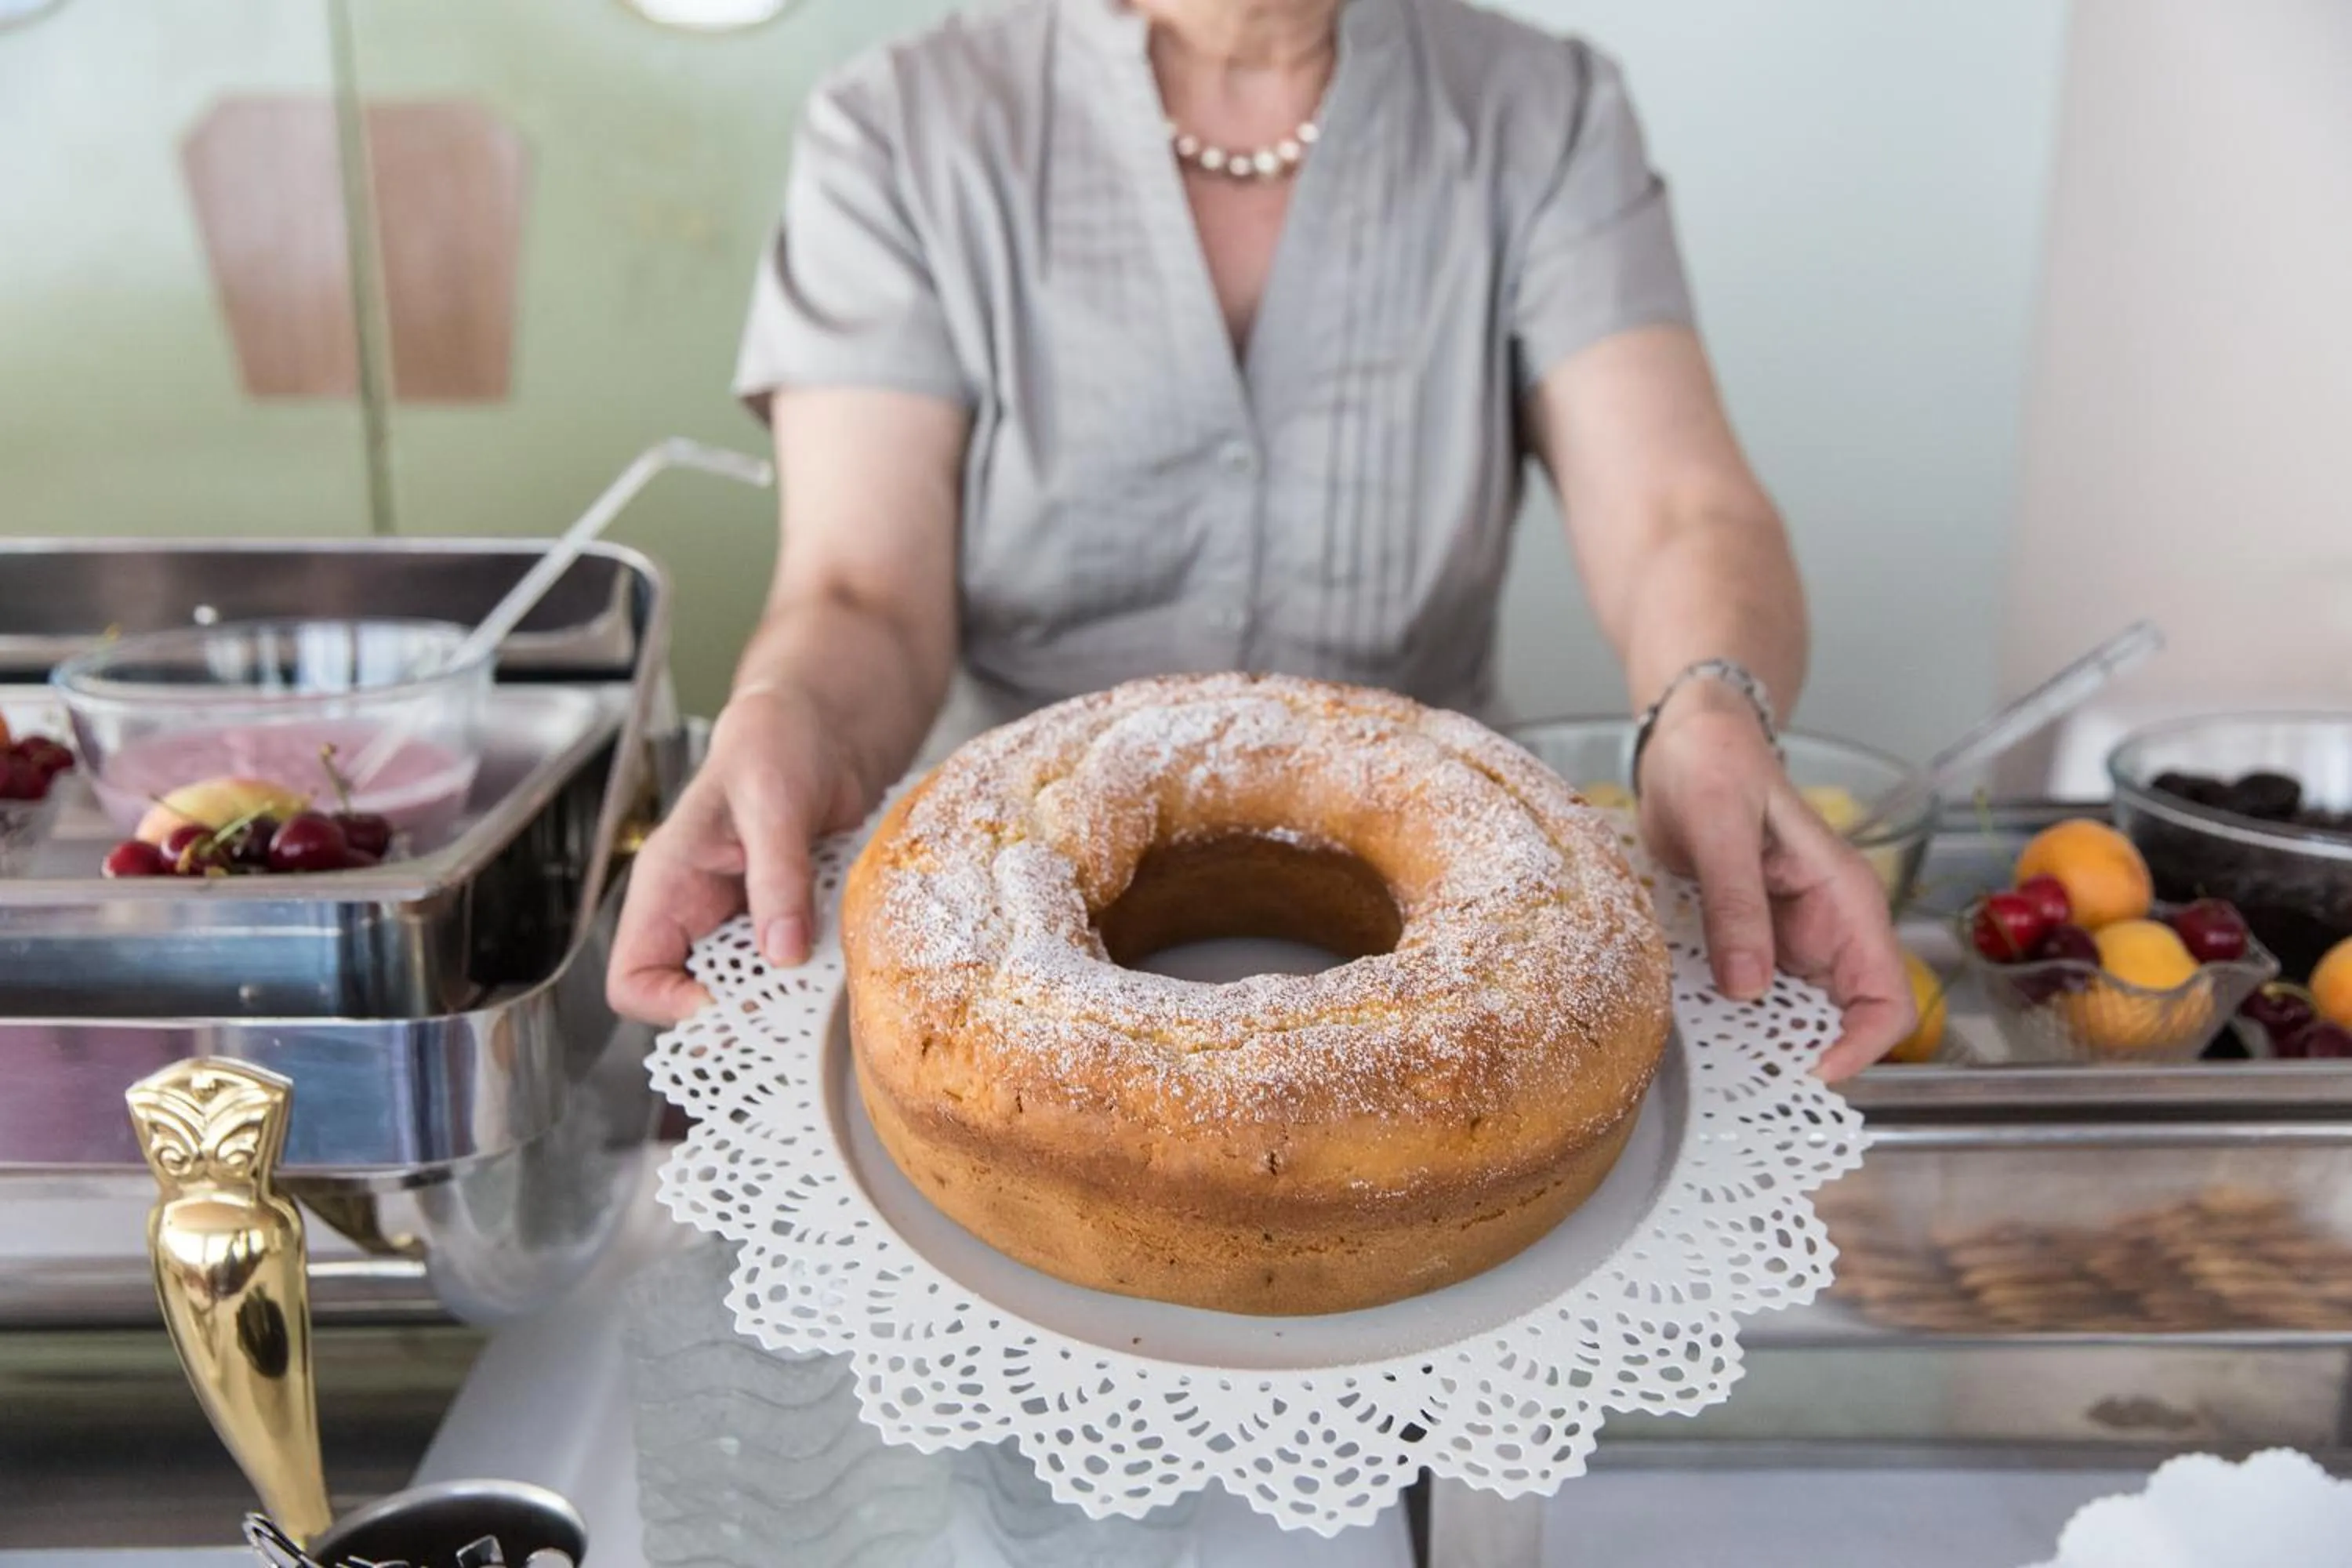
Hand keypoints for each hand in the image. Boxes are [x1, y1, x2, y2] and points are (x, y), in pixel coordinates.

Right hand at [607, 682, 872, 1025]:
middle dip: (742, 1014)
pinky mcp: (788, 921)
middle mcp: (699, 914)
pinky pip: (794, 969)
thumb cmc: (776, 743)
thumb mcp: (774, 802)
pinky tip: (847, 958)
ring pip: (750, 992)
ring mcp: (744, 922)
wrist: (825, 727)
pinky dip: (819, 973)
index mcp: (669, 887)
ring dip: (788, 997)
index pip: (633, 980)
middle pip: (694, 1001)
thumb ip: (777, 875)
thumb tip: (782, 952)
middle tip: (796, 1012)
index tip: (731, 1005)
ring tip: (827, 986)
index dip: (670, 1007)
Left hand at [1635, 693, 1913, 1079]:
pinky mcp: (1755, 938)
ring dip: (1763, 1042)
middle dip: (1802, 1056)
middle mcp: (1830, 927)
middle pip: (1842, 1021)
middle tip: (1742, 1079)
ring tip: (1713, 1062)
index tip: (1807, 1074)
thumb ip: (1736, 906)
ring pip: (1796, 1015)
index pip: (1887, 998)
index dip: (1860, 1047)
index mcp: (1846, 900)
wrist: (1689, 739)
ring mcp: (1793, 937)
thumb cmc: (1714, 765)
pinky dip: (1733, 1016)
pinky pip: (1756, 994)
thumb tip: (1747, 990)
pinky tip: (1696, 1027)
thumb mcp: (1721, 829)